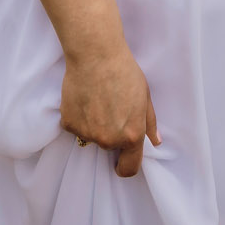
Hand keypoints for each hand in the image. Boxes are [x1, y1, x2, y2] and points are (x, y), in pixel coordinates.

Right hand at [61, 46, 159, 177]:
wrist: (95, 55)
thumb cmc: (124, 72)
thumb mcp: (145, 96)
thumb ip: (149, 123)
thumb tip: (155, 142)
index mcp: (131, 136)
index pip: (129, 168)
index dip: (126, 166)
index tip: (122, 162)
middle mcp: (108, 140)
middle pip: (110, 147)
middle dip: (112, 133)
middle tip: (112, 108)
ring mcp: (87, 134)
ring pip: (92, 136)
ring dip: (95, 125)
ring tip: (98, 99)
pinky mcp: (69, 124)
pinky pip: (75, 127)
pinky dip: (79, 117)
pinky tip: (84, 98)